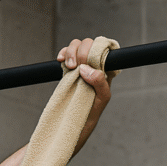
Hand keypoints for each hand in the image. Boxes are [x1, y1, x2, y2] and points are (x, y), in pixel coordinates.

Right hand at [58, 38, 113, 155]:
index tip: (86, 62)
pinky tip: (60, 60)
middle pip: (88, 44)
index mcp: (106, 70)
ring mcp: (82, 65)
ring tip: (69, 66)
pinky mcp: (71, 68)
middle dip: (80, 52)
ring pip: (77, 45)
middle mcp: (95, 64)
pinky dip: (63, 53)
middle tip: (75, 67)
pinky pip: (67, 52)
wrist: (77, 120)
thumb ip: (100, 82)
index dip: (94, 50)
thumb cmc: (93, 110)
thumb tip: (86, 69)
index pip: (103, 48)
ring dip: (71, 52)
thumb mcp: (103, 98)